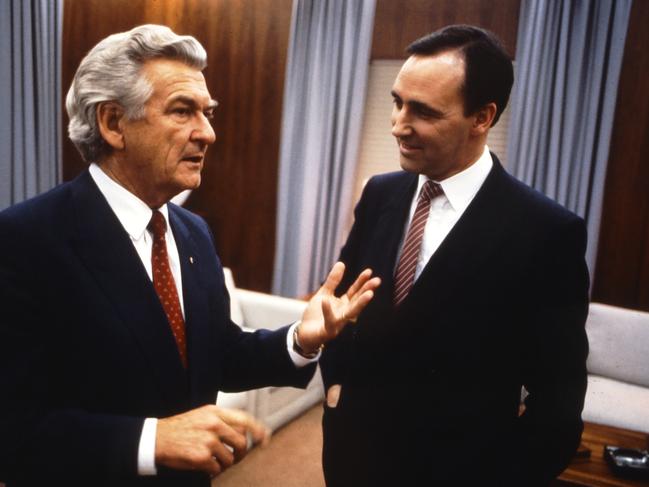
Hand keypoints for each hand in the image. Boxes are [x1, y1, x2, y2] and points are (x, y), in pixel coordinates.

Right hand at [155, 404, 269, 476]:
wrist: (155, 438)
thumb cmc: (179, 429)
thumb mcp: (202, 415)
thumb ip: (221, 421)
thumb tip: (242, 433)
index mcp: (215, 412)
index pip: (245, 419)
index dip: (258, 429)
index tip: (265, 439)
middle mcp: (214, 424)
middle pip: (241, 442)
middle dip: (240, 454)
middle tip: (234, 458)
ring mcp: (208, 440)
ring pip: (230, 458)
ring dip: (224, 464)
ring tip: (213, 462)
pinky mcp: (202, 457)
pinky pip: (217, 469)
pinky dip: (212, 471)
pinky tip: (204, 467)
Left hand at [297, 262, 379, 351]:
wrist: (304, 333)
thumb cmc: (316, 315)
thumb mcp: (324, 294)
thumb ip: (333, 281)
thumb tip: (341, 263)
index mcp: (344, 305)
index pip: (355, 292)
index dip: (362, 282)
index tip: (369, 271)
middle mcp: (344, 314)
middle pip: (357, 301)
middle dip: (367, 291)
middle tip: (377, 281)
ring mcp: (338, 323)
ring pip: (351, 313)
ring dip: (360, 304)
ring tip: (369, 293)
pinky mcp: (328, 331)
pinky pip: (329, 321)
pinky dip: (328, 311)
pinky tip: (326, 301)